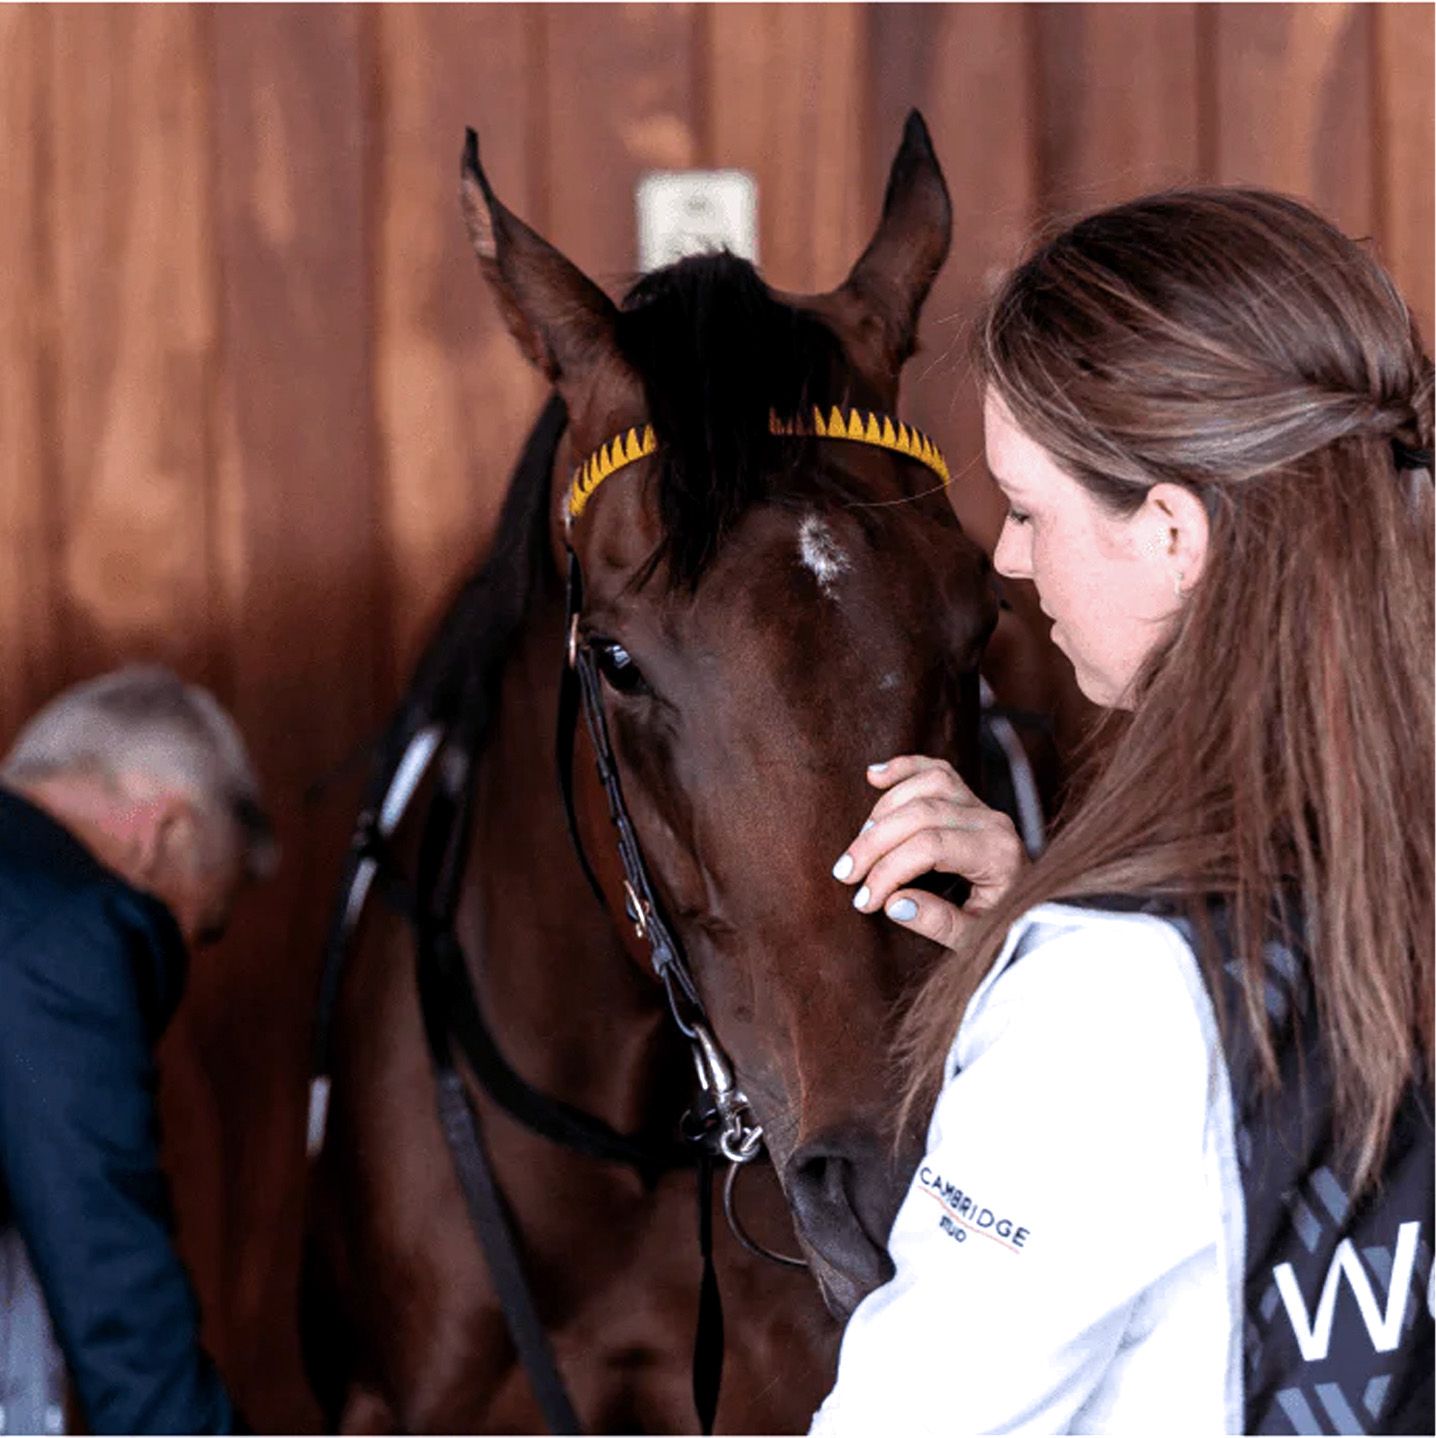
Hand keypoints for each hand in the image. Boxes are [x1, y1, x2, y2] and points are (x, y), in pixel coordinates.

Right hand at [830, 755, 1025, 947]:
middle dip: (874, 843)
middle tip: (846, 874)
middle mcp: (992, 821)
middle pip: (921, 813)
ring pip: (926, 785)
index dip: (889, 870)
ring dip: (883, 810)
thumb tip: (893, 902)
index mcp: (997, 854)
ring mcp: (982, 806)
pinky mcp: (970, 799)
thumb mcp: (977, 939)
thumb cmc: (1006, 926)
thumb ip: (938, 923)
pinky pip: (937, 770)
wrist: (1038, 911)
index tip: (864, 901)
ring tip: (859, 845)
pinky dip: (904, 768)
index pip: (930, 847)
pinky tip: (874, 776)